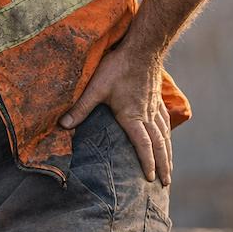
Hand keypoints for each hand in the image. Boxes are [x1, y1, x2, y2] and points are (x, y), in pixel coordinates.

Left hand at [59, 43, 171, 184]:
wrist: (142, 48)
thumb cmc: (117, 68)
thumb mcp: (95, 88)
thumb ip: (80, 108)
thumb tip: (63, 126)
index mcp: (133, 117)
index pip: (144, 146)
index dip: (148, 163)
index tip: (152, 179)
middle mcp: (147, 115)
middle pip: (159, 145)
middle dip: (164, 165)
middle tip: (167, 183)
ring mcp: (154, 107)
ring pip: (165, 135)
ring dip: (168, 154)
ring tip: (170, 169)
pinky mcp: (156, 98)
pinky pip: (165, 122)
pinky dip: (167, 135)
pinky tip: (167, 138)